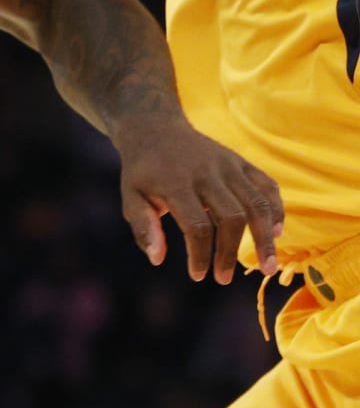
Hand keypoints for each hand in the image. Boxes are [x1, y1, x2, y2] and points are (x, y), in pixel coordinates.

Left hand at [116, 121, 283, 282]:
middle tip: (224, 278)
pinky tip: (276, 233)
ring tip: (268, 268)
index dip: (201, 255)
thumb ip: (143, 227)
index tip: (198, 275)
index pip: (197, 226)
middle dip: (230, 252)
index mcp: (176, 183)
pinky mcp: (240, 161)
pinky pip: (267, 185)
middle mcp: (206, 173)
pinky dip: (276, 210)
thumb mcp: (130, 196)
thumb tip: (157, 259)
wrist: (154, 129)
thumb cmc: (143, 172)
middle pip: (232, 217)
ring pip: (257, 203)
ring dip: (265, 238)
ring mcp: (227, 165)